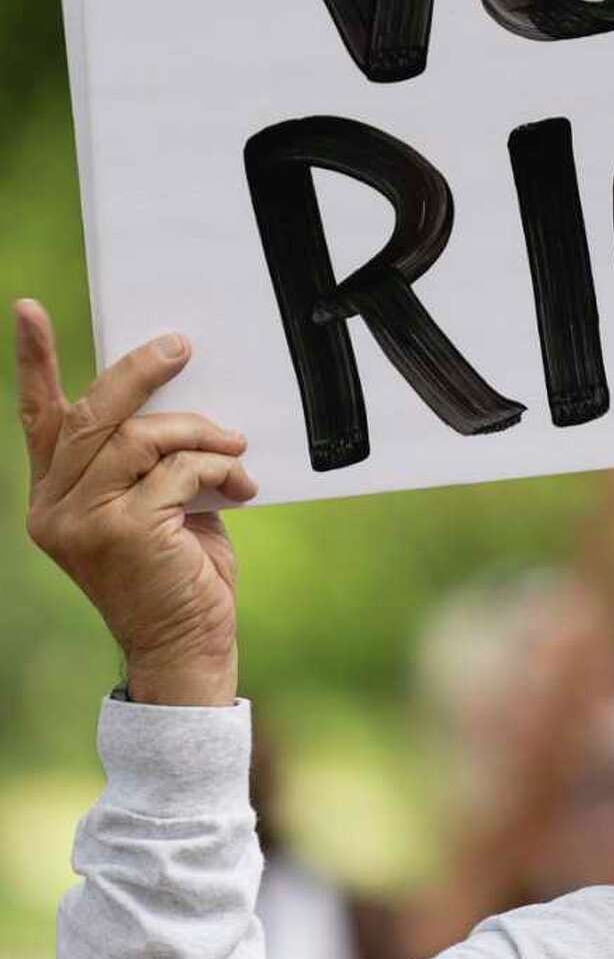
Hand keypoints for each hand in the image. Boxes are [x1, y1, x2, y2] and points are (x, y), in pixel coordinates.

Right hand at [15, 302, 253, 699]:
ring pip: (141, 436)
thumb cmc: (177, 571)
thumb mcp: (154, 504)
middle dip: (140, 372)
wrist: (188, 648)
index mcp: (54, 496)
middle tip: (180, 346)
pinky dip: (219, 467)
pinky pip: (179, 469)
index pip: (38, 418)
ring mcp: (84, 522)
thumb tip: (175, 391)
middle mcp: (55, 508)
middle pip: (93, 414)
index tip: (28, 310)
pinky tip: (241, 487)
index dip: (35, 362)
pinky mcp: (125, 532)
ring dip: (200, 432)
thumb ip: (147, 457)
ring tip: (235, 445)